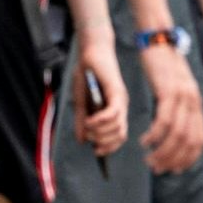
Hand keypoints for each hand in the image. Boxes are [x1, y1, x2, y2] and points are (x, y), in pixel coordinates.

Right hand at [70, 32, 128, 158]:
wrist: (90, 51)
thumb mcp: (81, 101)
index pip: (119, 136)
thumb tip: (82, 140)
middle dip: (103, 141)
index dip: (109, 147)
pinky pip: (113, 114)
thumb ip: (82, 121)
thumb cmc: (86, 74)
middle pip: (119, 135)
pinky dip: (100, 121)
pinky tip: (89, 120)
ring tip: (87, 125)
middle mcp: (121, 107)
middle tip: (88, 135)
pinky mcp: (116, 91)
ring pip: (117, 127)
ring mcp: (120, 99)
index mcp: (115, 110)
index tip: (96, 151)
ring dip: (100, 132)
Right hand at [137, 38, 202, 174]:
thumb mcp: (174, 87)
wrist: (157, 37)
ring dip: (163, 152)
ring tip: (149, 160)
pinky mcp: (168, 90)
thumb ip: (178, 106)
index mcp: (197, 103)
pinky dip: (154, 135)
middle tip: (157, 168)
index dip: (188, 158)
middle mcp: (194, 101)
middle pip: (189, 142)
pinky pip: (164, 120)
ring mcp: (183, 96)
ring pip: (177, 135)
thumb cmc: (162, 63)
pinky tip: (144, 142)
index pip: (199, 140)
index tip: (174, 169)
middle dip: (174, 160)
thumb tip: (174, 128)